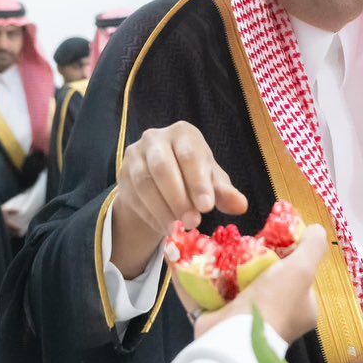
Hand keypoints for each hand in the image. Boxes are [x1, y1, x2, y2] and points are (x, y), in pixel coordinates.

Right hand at [109, 122, 247, 278]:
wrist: (160, 181)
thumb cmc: (193, 176)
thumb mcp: (211, 182)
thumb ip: (224, 192)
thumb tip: (241, 205)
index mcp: (183, 133)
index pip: (190, 156)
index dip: (198, 183)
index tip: (207, 207)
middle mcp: (155, 138)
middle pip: (163, 167)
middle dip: (178, 198)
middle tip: (193, 223)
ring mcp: (135, 155)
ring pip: (144, 183)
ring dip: (162, 210)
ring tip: (178, 230)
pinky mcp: (122, 174)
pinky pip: (134, 196)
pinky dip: (150, 215)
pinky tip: (164, 228)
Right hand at [193, 225, 329, 345]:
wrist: (237, 340)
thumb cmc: (274, 304)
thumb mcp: (302, 270)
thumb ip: (313, 247)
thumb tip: (315, 229)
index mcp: (298, 309)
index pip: (296, 275)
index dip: (286, 254)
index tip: (270, 236)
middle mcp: (272, 316)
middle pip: (261, 279)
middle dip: (246, 258)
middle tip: (235, 239)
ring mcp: (242, 320)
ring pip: (229, 286)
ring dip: (217, 265)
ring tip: (209, 243)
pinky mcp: (215, 321)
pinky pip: (201, 294)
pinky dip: (191, 277)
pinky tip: (181, 257)